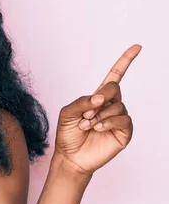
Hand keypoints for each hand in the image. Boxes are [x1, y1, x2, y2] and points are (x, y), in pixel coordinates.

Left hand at [54, 44, 141, 174]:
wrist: (70, 157)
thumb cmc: (68, 134)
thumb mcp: (67, 113)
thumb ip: (81, 102)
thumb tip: (99, 97)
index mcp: (97, 97)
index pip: (114, 76)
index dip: (125, 61)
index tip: (137, 47)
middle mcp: (110, 105)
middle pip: (114, 88)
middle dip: (101, 96)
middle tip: (87, 111)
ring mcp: (118, 118)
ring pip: (117, 106)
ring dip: (99, 115)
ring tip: (87, 125)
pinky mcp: (124, 132)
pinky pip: (122, 120)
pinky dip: (107, 122)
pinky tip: (97, 128)